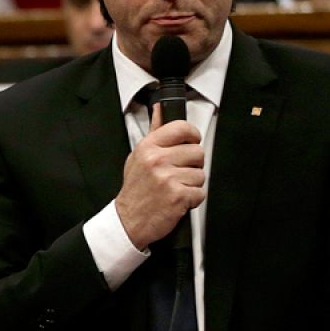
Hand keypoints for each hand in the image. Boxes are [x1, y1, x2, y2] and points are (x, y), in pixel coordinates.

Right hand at [115, 105, 204, 249]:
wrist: (128, 220)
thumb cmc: (135, 190)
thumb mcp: (138, 157)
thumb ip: (154, 133)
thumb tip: (160, 109)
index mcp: (148, 148)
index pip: (182, 128)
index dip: (192, 136)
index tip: (190, 142)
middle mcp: (157, 160)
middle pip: (197, 152)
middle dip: (192, 165)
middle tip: (178, 173)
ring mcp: (168, 178)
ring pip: (201, 174)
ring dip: (192, 184)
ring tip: (175, 188)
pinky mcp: (178, 196)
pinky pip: (200, 192)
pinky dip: (192, 199)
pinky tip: (177, 199)